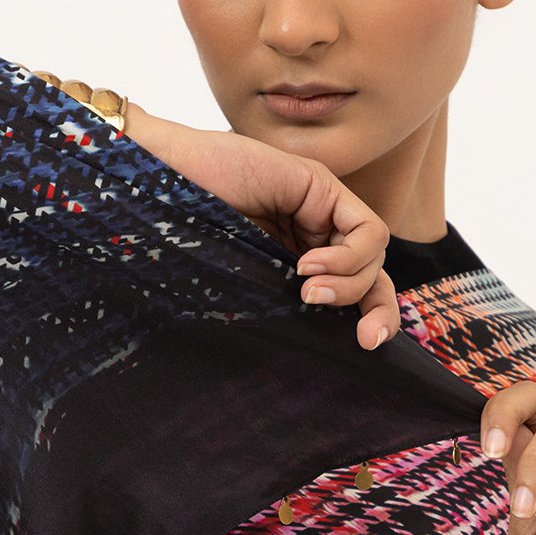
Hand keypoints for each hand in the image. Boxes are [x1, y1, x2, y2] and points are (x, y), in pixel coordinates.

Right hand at [125, 106, 399, 351]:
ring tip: (305, 291)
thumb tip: (314, 350)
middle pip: (374, 275)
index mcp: (295, 260)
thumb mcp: (242, 286)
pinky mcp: (320, 185)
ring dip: (347, 284)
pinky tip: (307, 264)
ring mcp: (319, 208)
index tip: (360, 348)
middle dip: (377, 310)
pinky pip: (365, 230)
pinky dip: (346, 256)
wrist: (157, 184)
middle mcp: (314, 234)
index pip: (352, 292)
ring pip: (371, 255)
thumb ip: (280, 306)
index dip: (365, 319)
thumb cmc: (181, 237)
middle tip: (363, 340)